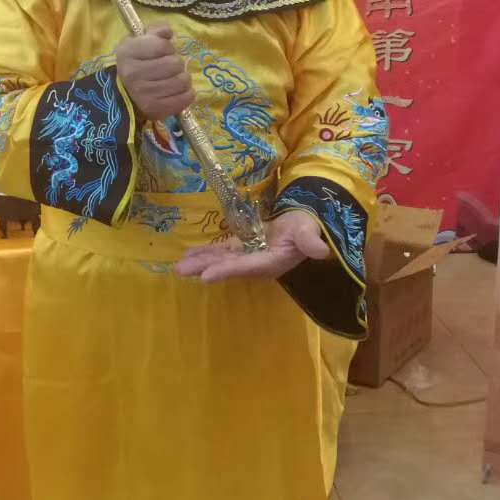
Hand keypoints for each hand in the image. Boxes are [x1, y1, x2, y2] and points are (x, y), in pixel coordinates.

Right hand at [115, 26, 194, 119]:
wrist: (123, 95)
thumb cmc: (135, 64)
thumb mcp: (137, 42)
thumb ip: (155, 31)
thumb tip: (169, 31)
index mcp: (128, 53)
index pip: (163, 45)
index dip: (168, 47)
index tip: (162, 52)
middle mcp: (134, 74)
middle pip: (175, 63)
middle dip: (176, 63)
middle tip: (169, 68)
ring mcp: (144, 94)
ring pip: (183, 81)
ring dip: (183, 78)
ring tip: (174, 79)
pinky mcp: (156, 110)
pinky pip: (186, 98)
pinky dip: (187, 94)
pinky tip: (178, 91)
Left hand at [174, 210, 330, 282]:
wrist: (307, 223)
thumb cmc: (308, 225)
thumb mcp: (310, 231)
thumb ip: (310, 241)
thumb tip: (321, 250)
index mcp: (273, 261)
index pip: (247, 267)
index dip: (227, 271)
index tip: (205, 276)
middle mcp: (258, 263)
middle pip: (229, 267)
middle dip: (205, 268)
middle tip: (181, 271)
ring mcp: (249, 257)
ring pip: (222, 260)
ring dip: (201, 262)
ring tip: (179, 266)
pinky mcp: (244, 249)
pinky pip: (223, 253)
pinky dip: (206, 253)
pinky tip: (188, 255)